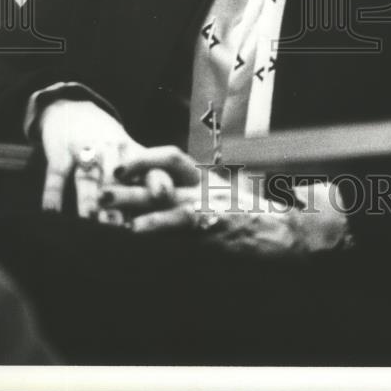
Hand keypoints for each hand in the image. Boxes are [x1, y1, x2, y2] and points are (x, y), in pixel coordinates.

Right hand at [39, 99, 160, 219]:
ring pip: (87, 178)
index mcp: (130, 151)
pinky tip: (50, 212)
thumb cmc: (108, 142)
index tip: (162, 198)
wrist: (73, 109)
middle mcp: (109, 150)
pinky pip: (56, 174)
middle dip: (120, 199)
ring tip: (89, 221)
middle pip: (115, 178)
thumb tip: (165, 208)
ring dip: (87, 199)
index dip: (154, 180)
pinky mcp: (60, 152)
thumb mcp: (129, 151)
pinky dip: (53, 193)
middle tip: (123, 227)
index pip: (146, 168)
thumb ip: (145, 178)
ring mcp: (84, 150)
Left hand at [104, 150, 351, 255]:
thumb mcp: (226, 204)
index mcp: (206, 179)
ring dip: (131, 200)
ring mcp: (208, 206)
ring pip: (163, 197)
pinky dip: (158, 226)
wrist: (292, 230)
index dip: (143, 158)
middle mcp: (204, 187)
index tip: (118, 164)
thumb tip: (166, 208)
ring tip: (104, 204)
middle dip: (126, 177)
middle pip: (159, 172)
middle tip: (97, 180)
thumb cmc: (259, 221)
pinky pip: (181, 223)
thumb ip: (199, 203)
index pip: (170, 157)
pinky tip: (137, 232)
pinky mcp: (214, 228)